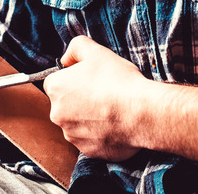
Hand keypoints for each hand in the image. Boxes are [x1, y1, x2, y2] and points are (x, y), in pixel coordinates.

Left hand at [43, 35, 149, 161]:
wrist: (142, 113)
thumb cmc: (118, 81)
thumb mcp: (96, 51)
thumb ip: (76, 47)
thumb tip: (66, 59)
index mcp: (56, 89)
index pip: (57, 82)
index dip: (74, 78)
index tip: (91, 79)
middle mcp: (57, 114)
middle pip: (66, 104)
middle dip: (80, 99)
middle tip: (103, 93)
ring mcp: (72, 135)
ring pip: (78, 122)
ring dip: (90, 117)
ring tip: (111, 109)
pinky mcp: (88, 150)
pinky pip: (91, 139)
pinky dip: (100, 133)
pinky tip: (115, 124)